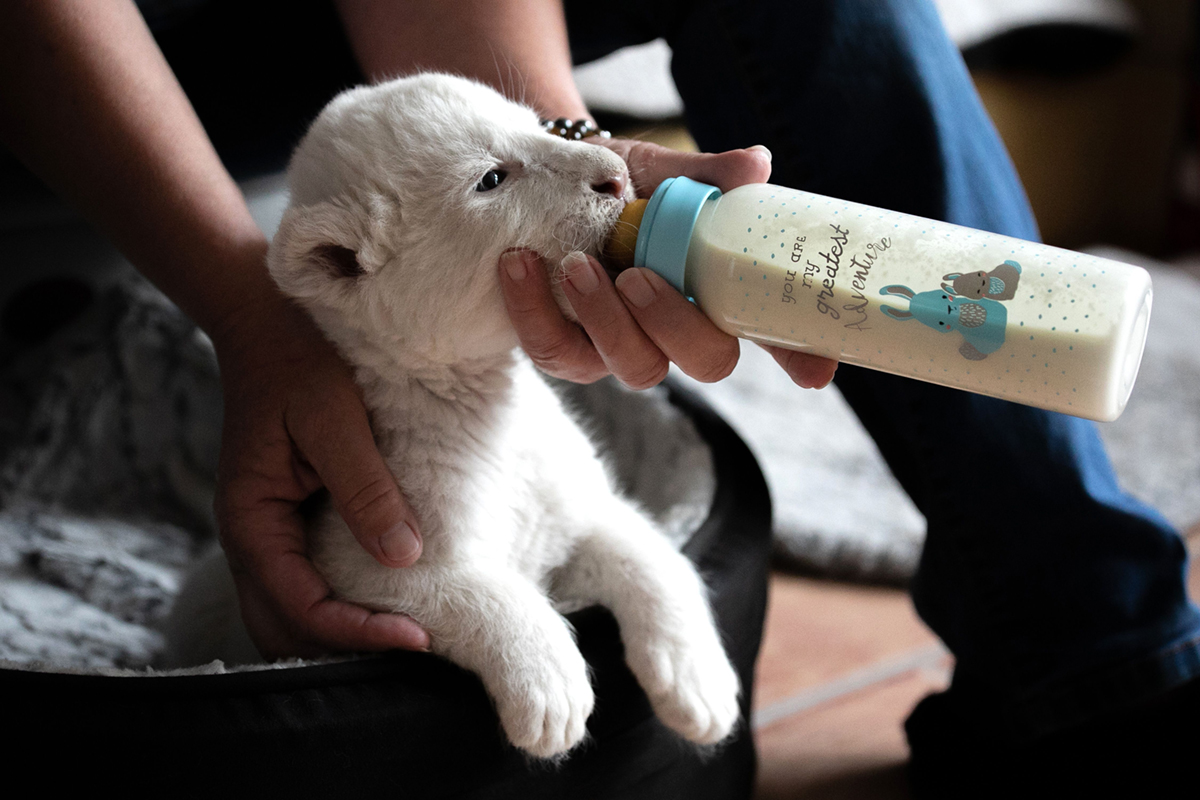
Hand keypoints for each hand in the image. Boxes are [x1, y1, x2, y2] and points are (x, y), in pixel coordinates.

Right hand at [210, 291, 429, 659]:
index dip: (359, 632)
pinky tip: (388, 596)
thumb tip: (404, 557)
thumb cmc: (298, 360)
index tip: (419, 638)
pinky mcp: (291, 521)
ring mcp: (269, 533)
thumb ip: (365, 487)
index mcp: (252, 521)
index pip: (301, 607)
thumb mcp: (335, 418)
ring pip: (295, 613)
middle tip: (419, 643)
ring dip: (344, 631)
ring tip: (407, 631)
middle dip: (347, 647)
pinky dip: (342, 603)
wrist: (267, 320)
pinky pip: (308, 582)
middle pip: (289, 628)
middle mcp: (253, 539)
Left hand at [498, 140, 837, 389]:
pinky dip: (533, 311)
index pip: (773, 331)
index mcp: (716, 293)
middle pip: (703, 362)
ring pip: (631, 367)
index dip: (800, 355)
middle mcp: (677, 331)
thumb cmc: (618, 187)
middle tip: (636, 276)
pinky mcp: (565, 350)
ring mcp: (622, 348)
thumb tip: (755, 165)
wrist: (545, 184)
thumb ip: (705, 178)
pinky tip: (518, 264)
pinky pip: (553, 352)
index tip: (816, 370)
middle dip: (672, 325)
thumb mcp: (661, 175)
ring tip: (574, 266)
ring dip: (603, 320)